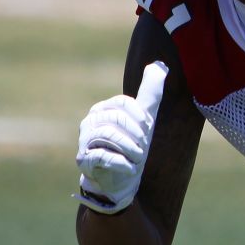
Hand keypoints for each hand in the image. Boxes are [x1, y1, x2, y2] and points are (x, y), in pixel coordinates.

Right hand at [73, 62, 167, 213]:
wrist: (121, 178)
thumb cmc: (132, 145)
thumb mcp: (144, 118)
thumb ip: (150, 93)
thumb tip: (160, 65)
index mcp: (103, 109)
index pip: (122, 103)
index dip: (139, 117)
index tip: (147, 129)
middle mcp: (90, 122)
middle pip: (116, 118)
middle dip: (136, 135)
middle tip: (142, 148)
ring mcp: (85, 140)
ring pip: (108, 135)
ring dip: (130, 149)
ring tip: (136, 158)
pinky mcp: (84, 160)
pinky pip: (102, 156)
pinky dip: (122, 163)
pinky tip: (129, 168)